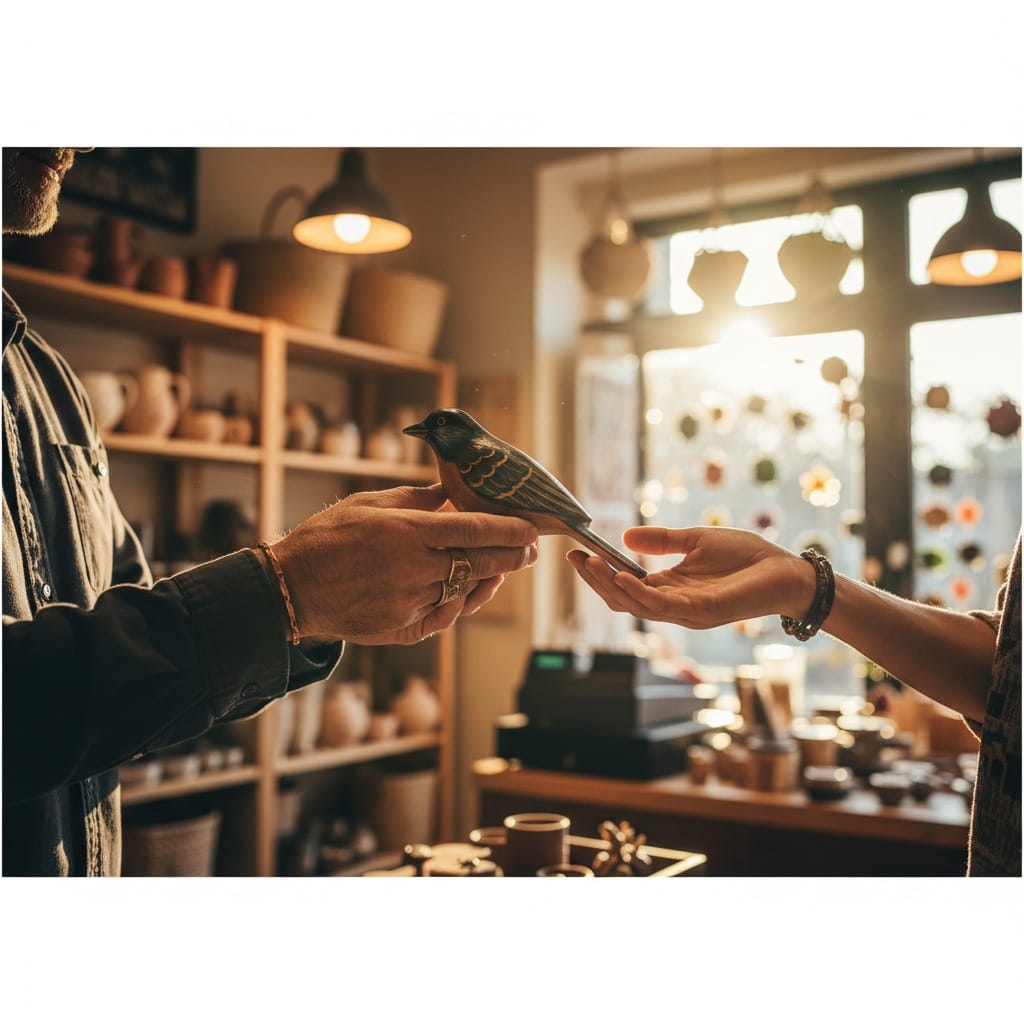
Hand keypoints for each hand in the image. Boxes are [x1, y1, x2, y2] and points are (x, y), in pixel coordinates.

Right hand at [271, 484, 537, 645]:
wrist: (289, 589)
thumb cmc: (325, 539)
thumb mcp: (367, 503)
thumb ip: (413, 499)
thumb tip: (448, 491)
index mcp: (407, 532)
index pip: (474, 529)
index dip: (509, 530)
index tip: (532, 529)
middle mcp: (414, 569)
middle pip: (480, 563)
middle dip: (511, 557)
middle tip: (530, 551)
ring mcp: (409, 603)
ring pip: (465, 592)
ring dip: (488, 581)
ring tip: (502, 570)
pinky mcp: (400, 629)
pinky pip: (443, 618)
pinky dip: (459, 604)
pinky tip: (470, 593)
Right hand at [566, 526, 814, 628]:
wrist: (785, 571)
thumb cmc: (747, 556)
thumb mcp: (695, 540)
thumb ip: (662, 541)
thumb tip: (625, 537)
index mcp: (670, 588)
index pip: (623, 585)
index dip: (598, 570)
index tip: (575, 550)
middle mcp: (672, 605)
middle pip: (621, 599)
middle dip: (595, 579)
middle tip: (573, 557)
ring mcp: (684, 613)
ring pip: (634, 606)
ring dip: (608, 585)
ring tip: (589, 562)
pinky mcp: (699, 613)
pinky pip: (659, 606)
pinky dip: (636, 592)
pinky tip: (621, 575)